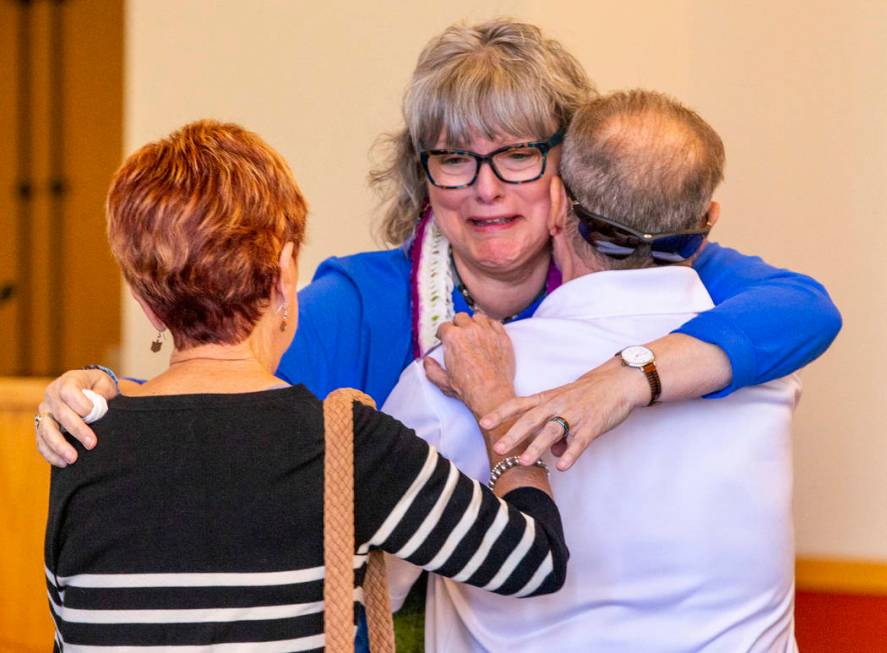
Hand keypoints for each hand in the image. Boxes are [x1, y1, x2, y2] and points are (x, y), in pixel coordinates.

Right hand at [35, 369, 118, 465]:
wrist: (88, 389)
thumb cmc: (98, 387)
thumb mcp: (104, 383)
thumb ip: (103, 392)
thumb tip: (100, 406)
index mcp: (68, 381)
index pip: (68, 391)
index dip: (81, 404)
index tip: (93, 414)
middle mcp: (52, 395)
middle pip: (60, 414)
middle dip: (77, 430)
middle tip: (92, 444)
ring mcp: (45, 411)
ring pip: (46, 430)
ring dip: (59, 446)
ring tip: (73, 459)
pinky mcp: (42, 426)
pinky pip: (41, 441)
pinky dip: (50, 453)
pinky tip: (63, 463)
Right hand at [427, 312, 515, 416]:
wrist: (491, 393)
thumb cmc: (467, 389)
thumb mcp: (443, 381)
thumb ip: (432, 370)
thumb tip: (427, 361)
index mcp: (453, 338)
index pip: (444, 326)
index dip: (443, 333)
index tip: (444, 337)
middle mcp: (470, 330)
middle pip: (461, 318)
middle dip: (458, 325)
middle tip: (460, 335)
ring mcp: (487, 332)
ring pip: (478, 317)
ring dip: (474, 323)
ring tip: (474, 333)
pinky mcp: (502, 336)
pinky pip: (495, 323)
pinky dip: (490, 326)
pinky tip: (488, 334)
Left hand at [482, 361, 649, 470]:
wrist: (616, 383)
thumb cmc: (585, 395)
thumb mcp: (562, 406)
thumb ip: (552, 428)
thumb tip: (551, 453)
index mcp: (546, 399)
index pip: (518, 404)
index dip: (501, 413)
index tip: (483, 423)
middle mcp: (556, 405)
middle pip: (531, 419)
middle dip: (513, 434)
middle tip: (498, 448)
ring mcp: (574, 415)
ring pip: (552, 431)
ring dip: (537, 446)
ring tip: (524, 462)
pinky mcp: (592, 425)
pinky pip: (580, 441)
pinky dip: (571, 454)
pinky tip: (562, 466)